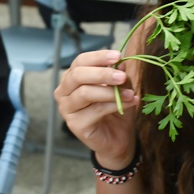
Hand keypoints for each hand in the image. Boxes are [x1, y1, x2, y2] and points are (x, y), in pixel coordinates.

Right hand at [53, 49, 137, 163]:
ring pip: (85, 93)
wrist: (117, 138)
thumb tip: (121, 64)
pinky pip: (94, 110)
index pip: (80, 61)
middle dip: (102, 73)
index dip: (98, 57)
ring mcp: (66, 109)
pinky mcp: (74, 125)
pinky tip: (129, 103)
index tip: (118, 56)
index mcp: (72, 78)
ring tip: (130, 93)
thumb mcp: (121, 88)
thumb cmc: (116, 110)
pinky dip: (114, 105)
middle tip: (122, 76)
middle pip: (78, 75)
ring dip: (110, 92)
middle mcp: (64, 92)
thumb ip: (119, 76)